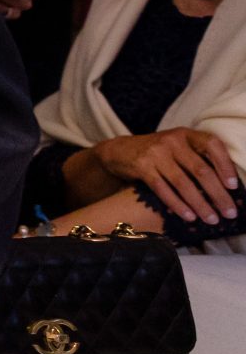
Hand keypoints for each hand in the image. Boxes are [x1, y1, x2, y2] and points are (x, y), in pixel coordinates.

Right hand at [89, 129, 240, 224]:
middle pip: (200, 170)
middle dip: (218, 194)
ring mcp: (155, 153)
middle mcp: (172, 141)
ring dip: (200, 204)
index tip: (233, 186)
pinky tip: (188, 216)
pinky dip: (177, 204)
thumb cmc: (159, 153)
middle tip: (230, 213)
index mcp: (186, 134)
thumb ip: (199, 159)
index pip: (212, 145)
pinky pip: (162, 189)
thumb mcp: (179, 148)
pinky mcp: (141, 166)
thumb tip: (227, 189)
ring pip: (183, 183)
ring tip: (212, 219)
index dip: (225, 165)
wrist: (120, 151)